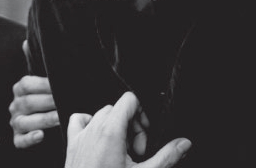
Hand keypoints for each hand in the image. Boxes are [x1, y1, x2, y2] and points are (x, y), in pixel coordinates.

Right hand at [10, 41, 58, 148]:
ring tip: (60, 117)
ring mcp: (15, 122)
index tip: (61, 84)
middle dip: (48, 102)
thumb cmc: (46, 96)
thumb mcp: (42, 79)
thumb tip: (25, 42)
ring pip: (25, 122)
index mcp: (20, 88)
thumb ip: (35, 61)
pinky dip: (30, 138)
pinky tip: (41, 135)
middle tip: (66, 100)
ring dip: (44, 119)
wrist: (46, 121)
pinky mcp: (18, 138)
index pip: (27, 84)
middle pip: (28, 103)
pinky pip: (20, 141)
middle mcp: (15, 105)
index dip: (44, 84)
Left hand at [65, 92, 190, 167]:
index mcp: (111, 131)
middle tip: (136, 152)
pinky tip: (101, 144)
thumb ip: (166, 157)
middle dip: (132, 128)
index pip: (130, 99)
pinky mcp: (72, 144)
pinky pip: (80, 120)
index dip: (143, 114)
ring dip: (116, 129)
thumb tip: (183, 144)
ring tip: (122, 154)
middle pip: (119, 110)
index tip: (145, 135)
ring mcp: (81, 135)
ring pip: (102, 115)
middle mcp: (94, 128)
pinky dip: (92, 126)